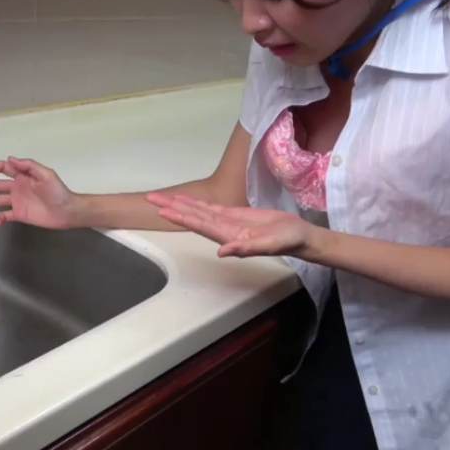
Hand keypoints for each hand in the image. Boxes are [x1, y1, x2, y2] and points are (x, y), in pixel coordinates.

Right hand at [0, 156, 82, 227]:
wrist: (68, 211)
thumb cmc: (59, 192)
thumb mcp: (46, 174)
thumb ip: (28, 166)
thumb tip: (10, 158)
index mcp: (22, 176)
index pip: (1, 169)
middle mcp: (17, 187)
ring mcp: (17, 201)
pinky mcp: (20, 214)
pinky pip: (4, 215)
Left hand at [145, 193, 316, 257]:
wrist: (298, 236)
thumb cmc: (287, 241)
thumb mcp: (268, 245)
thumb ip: (245, 249)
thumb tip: (221, 252)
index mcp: (228, 237)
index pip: (199, 225)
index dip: (181, 218)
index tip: (163, 211)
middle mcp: (223, 230)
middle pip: (192, 216)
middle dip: (171, 208)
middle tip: (150, 198)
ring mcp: (228, 222)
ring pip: (199, 211)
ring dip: (180, 204)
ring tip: (162, 197)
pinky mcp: (236, 215)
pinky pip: (212, 208)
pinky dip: (198, 203)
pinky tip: (185, 200)